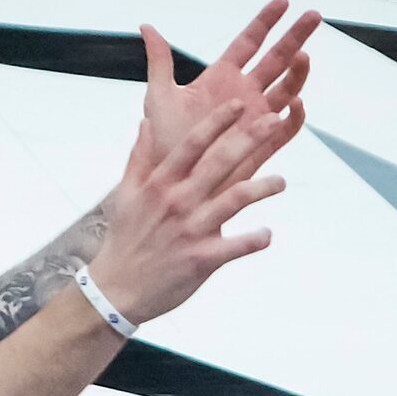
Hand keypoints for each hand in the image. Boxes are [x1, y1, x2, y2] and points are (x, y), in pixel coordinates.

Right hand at [92, 98, 292, 323]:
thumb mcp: (124, 196)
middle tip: (274, 122)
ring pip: (238, 198)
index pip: (193, 144)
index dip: (218, 121)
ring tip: (280, 182)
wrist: (116, 291)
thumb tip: (146, 124)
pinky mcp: (203, 259)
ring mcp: (192, 230)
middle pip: (221, 162)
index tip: (240, 104)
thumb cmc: (123, 242)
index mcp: (160, 185)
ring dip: (265, 187)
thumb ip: (139, 158)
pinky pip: (239, 245)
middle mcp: (178, 202)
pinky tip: (266, 234)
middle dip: (251, 138)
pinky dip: (258, 238)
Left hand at [137, 1, 316, 170]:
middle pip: (277, 59)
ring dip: (297, 73)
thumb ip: (159, 62)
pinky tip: (295, 104)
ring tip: (303, 56)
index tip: (283, 2)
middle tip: (313, 16)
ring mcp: (255, 118)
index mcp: (221, 78)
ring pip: (286, 89)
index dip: (266, 22)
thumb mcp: (158, 98)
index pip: (249, 42)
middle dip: (295, 37)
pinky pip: (285, 130)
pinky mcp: (261, 145)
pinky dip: (293, 117)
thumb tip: (147, 27)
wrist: (169, 185)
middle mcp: (243, 94)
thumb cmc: (161, 144)